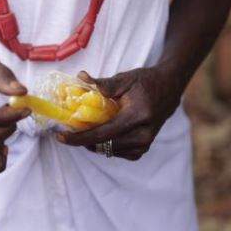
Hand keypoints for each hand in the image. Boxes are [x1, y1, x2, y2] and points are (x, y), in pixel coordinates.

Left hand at [57, 67, 183, 159]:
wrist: (170, 89)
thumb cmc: (146, 81)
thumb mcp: (125, 78)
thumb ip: (103, 84)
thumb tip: (80, 78)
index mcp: (138, 116)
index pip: (103, 133)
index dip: (79, 137)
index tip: (61, 137)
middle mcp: (143, 134)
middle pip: (104, 145)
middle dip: (82, 140)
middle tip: (67, 131)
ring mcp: (145, 144)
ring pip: (109, 150)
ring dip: (93, 143)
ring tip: (83, 129)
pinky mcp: (143, 149)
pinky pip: (117, 152)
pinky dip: (105, 144)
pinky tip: (101, 133)